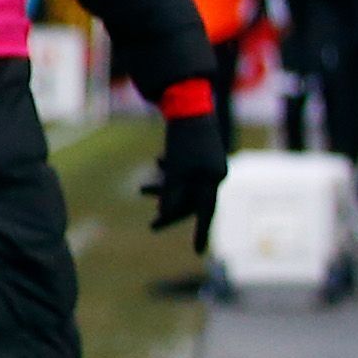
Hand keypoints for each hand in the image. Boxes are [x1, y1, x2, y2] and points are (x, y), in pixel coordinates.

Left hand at [144, 109, 227, 253]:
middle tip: (152, 224)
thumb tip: (166, 214)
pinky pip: (184, 170)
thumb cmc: (182, 139)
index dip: (201, 233)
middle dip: (171, 209)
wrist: (187, 104)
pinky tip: (159, 161)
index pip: (206, 212)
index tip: (198, 253)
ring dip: (165, 188)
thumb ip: (172, 193)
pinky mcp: (199, 152)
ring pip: (185, 185)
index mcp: (213, 178)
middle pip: (192, 200)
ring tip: (142, 189)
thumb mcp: (175, 170)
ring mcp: (208, 162)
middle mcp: (215, 173)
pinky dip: (170, 170)